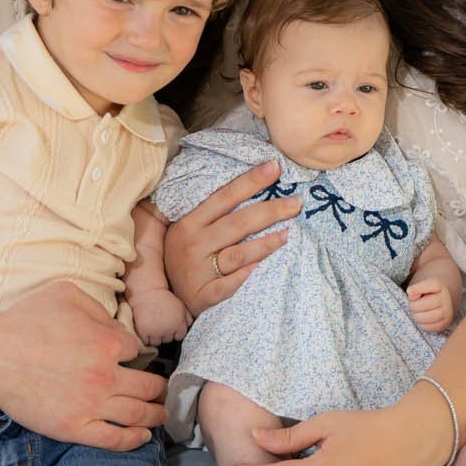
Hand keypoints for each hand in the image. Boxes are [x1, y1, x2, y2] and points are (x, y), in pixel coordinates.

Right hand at [0, 282, 166, 450]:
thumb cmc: (23, 321)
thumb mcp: (65, 294)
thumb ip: (98, 308)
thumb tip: (116, 326)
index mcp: (107, 342)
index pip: (135, 350)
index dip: (134, 353)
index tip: (133, 358)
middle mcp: (105, 376)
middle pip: (147, 386)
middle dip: (158, 388)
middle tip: (163, 391)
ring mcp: (91, 405)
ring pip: (136, 414)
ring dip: (155, 414)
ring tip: (161, 414)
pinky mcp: (74, 428)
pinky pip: (113, 439)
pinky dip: (134, 440)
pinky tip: (143, 436)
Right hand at [130, 288, 191, 344]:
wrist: (149, 292)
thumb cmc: (165, 299)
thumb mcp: (181, 306)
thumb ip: (188, 318)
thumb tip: (189, 328)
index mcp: (179, 324)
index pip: (179, 337)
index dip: (175, 332)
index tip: (170, 326)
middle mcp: (168, 329)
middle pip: (168, 340)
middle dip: (165, 333)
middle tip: (161, 324)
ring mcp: (155, 331)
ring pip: (157, 343)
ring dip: (155, 337)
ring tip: (154, 327)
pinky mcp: (144, 331)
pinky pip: (146, 342)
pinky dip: (146, 338)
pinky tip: (147, 329)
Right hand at [158, 166, 299, 315]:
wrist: (169, 298)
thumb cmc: (187, 257)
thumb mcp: (189, 231)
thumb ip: (213, 213)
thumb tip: (252, 186)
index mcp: (190, 223)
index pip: (224, 196)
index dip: (250, 181)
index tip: (275, 167)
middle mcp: (193, 244)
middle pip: (237, 223)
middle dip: (270, 210)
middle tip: (296, 203)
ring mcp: (198, 271)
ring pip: (238, 254)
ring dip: (265, 244)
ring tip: (288, 234)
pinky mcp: (204, 295)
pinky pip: (230, 285)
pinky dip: (246, 276)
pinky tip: (263, 268)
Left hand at [406, 277, 454, 331]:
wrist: (441, 303)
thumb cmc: (427, 294)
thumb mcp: (421, 287)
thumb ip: (415, 289)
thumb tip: (411, 295)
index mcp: (439, 286)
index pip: (431, 285)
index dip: (418, 288)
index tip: (409, 291)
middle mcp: (446, 298)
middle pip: (425, 304)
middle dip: (414, 306)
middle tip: (412, 305)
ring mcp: (447, 312)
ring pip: (426, 317)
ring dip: (417, 316)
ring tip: (417, 313)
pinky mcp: (445, 323)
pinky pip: (429, 327)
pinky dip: (422, 324)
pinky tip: (422, 319)